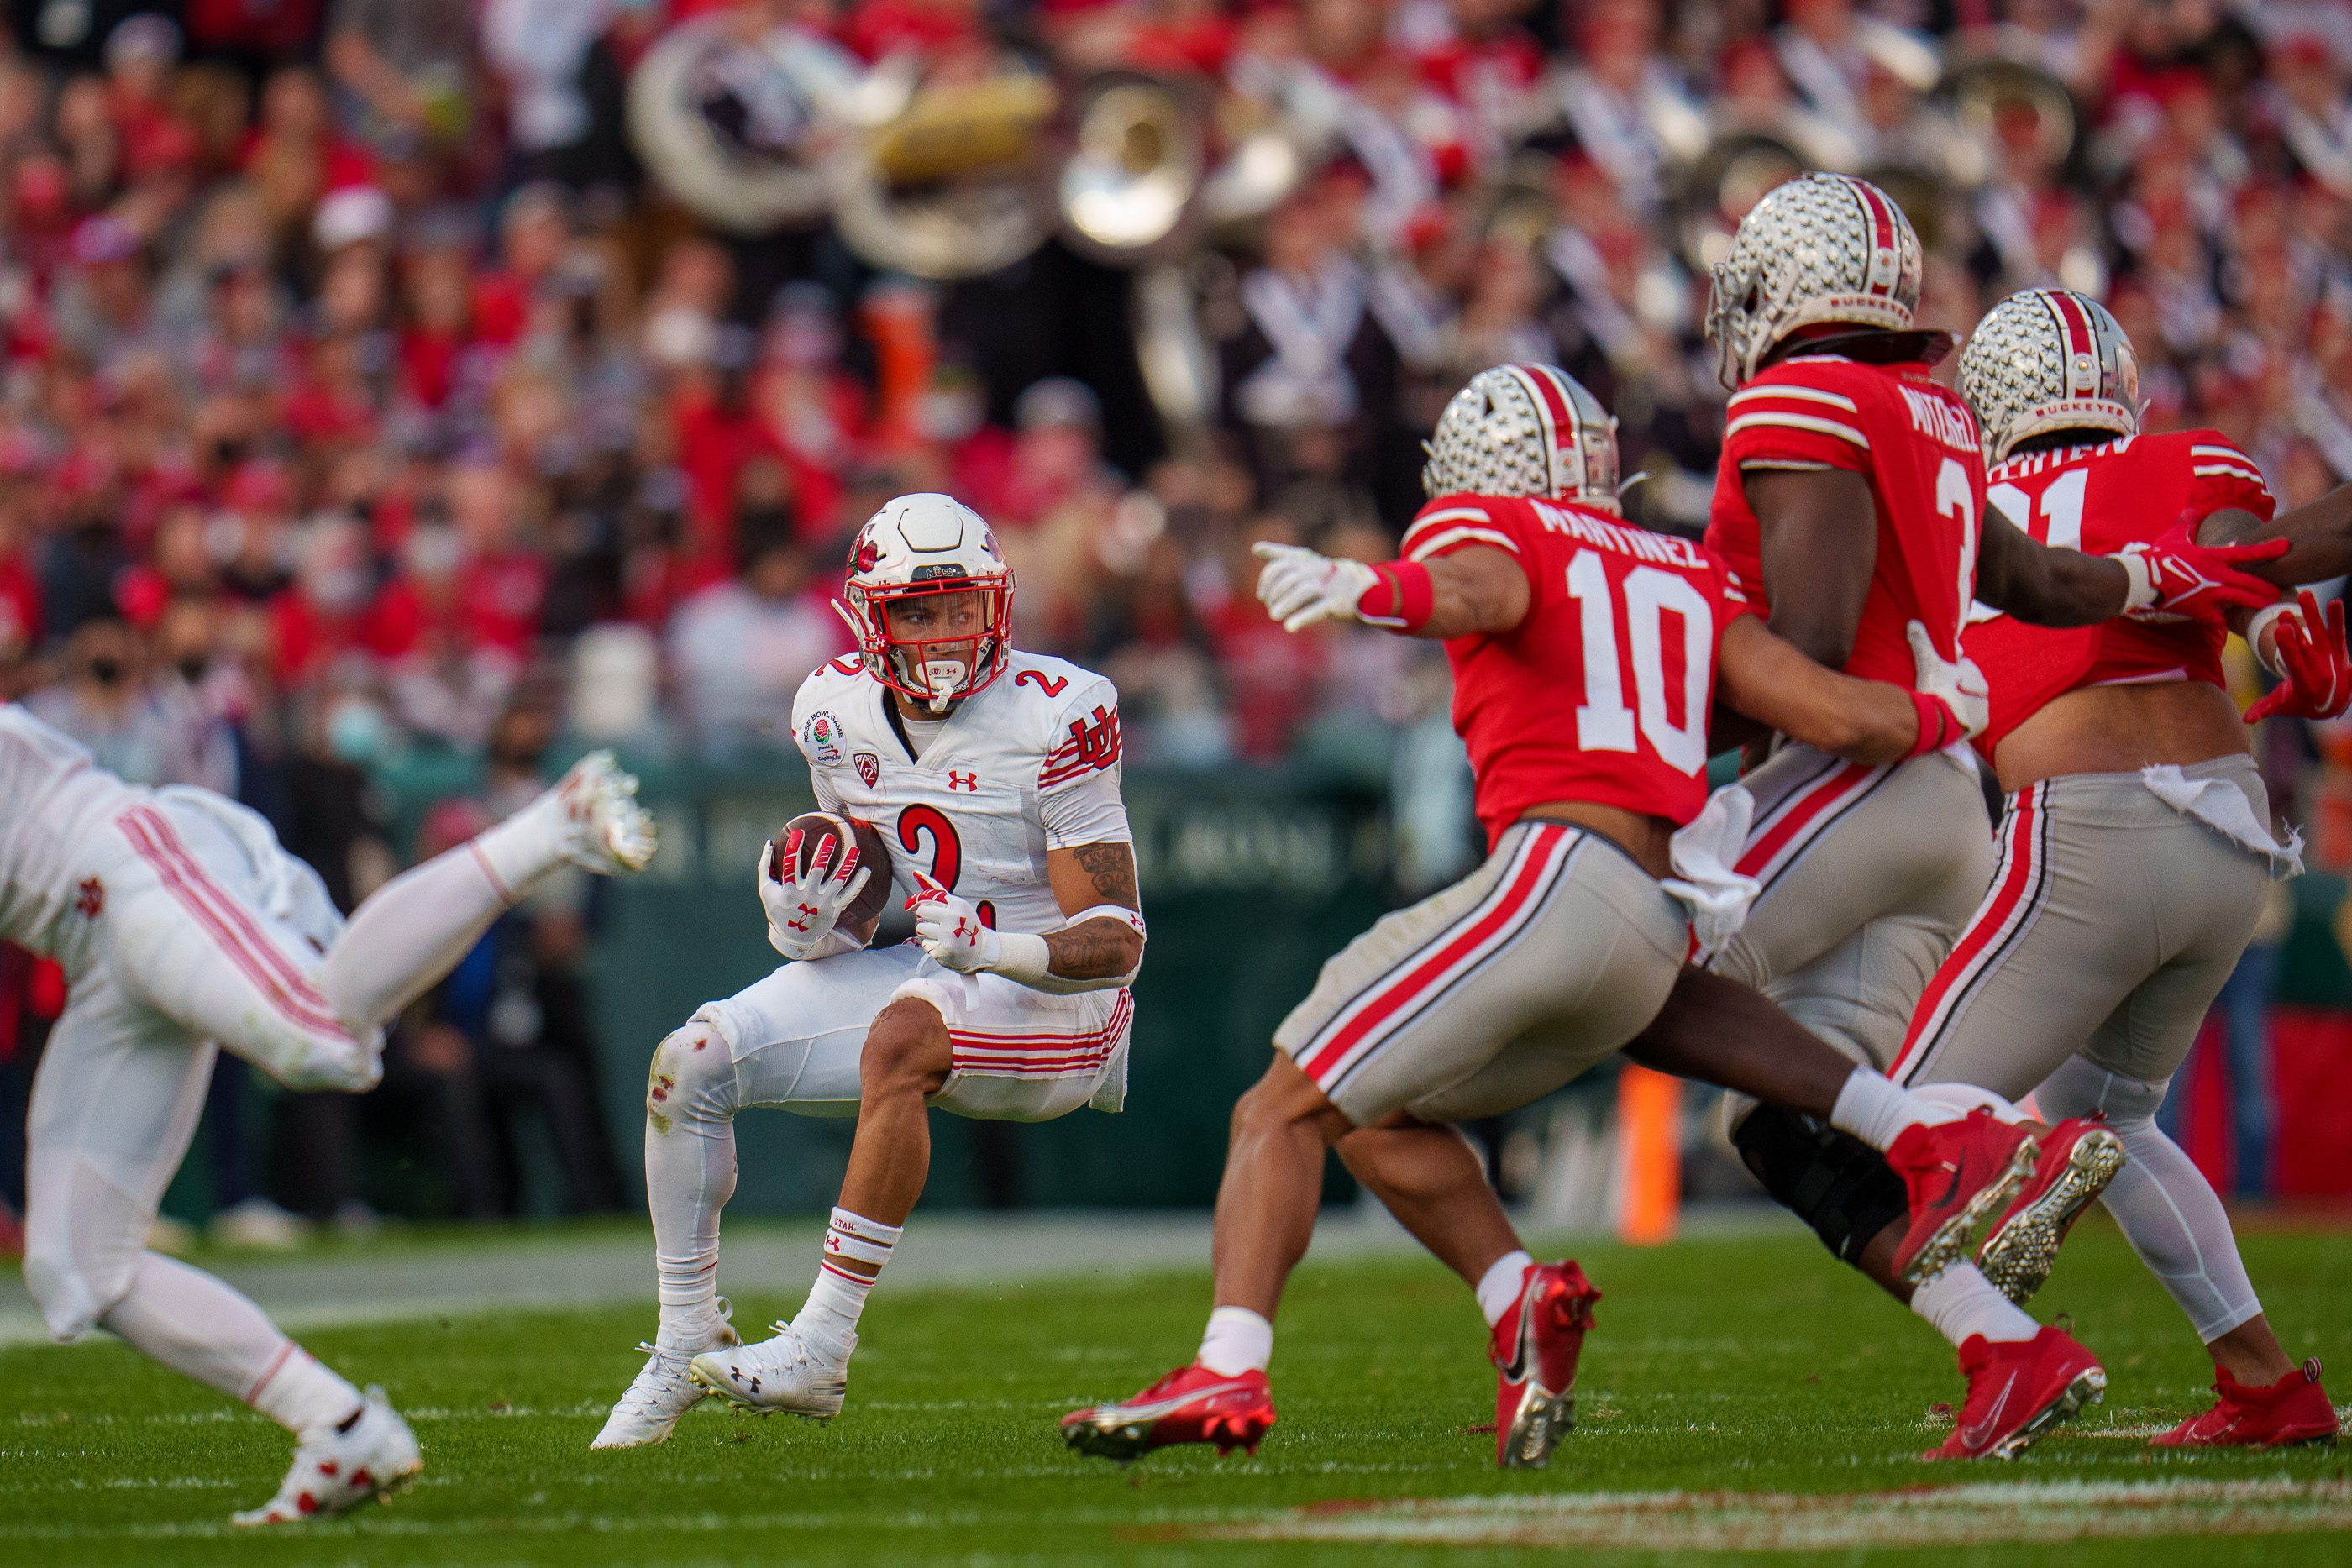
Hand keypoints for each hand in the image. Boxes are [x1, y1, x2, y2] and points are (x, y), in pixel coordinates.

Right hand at [759, 829, 869, 960]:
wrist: (795, 937)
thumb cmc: (779, 909)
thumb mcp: (766, 890)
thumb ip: (765, 866)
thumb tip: (769, 841)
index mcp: (790, 891)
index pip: (791, 866)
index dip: (794, 849)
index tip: (797, 831)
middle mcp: (807, 896)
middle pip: (818, 871)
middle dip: (824, 853)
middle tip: (830, 837)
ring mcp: (823, 903)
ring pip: (838, 881)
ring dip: (847, 864)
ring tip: (855, 848)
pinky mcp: (835, 909)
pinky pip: (850, 895)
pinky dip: (859, 883)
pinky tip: (867, 870)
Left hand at [909, 872, 998, 973]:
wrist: (980, 950)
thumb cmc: (964, 924)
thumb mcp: (954, 904)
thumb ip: (934, 888)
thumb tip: (915, 873)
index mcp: (957, 903)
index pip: (925, 899)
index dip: (924, 906)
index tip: (929, 912)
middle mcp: (954, 917)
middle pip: (921, 912)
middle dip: (925, 919)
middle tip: (938, 925)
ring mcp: (949, 934)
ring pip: (920, 928)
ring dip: (926, 933)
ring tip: (940, 936)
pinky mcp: (943, 950)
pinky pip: (924, 944)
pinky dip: (930, 946)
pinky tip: (942, 946)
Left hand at [1252, 542, 1377, 632]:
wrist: (1361, 586)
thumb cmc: (1325, 575)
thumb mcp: (1303, 560)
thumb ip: (1280, 555)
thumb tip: (1255, 548)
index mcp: (1305, 561)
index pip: (1279, 566)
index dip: (1267, 582)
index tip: (1262, 596)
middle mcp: (1315, 571)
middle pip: (1289, 579)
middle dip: (1275, 595)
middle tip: (1271, 608)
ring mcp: (1327, 586)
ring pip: (1303, 591)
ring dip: (1285, 605)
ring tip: (1274, 616)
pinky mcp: (1336, 603)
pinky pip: (1317, 609)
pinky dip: (1302, 618)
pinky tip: (1289, 627)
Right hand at [1906, 620, 1987, 739]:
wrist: (1941, 721)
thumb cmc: (1935, 689)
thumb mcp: (1927, 663)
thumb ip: (1921, 643)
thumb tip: (1913, 622)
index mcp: (1972, 671)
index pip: (1962, 667)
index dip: (1950, 671)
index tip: (1940, 676)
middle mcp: (1983, 688)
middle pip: (1966, 685)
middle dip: (1955, 687)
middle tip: (1938, 694)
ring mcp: (1983, 707)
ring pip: (1970, 703)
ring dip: (1959, 704)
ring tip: (1942, 710)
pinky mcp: (1982, 724)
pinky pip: (1974, 720)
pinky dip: (1964, 721)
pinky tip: (1950, 722)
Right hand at [2112, 516, 2286, 623]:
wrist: (2142, 580)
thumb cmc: (2158, 557)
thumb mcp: (2174, 537)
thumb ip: (2187, 524)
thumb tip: (2190, 510)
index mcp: (2214, 557)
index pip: (2247, 552)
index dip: (2268, 549)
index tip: (2285, 546)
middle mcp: (2217, 576)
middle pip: (2250, 582)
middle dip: (2267, 587)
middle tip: (2281, 592)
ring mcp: (2210, 594)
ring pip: (2241, 600)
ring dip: (2256, 603)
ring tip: (2269, 606)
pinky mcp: (2200, 610)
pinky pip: (2218, 618)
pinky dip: (2224, 620)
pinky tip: (2232, 623)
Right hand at [2247, 591, 2351, 723]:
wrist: (2333, 703)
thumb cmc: (2301, 703)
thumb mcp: (2283, 706)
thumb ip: (2265, 709)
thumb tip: (2245, 720)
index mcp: (2304, 682)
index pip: (2295, 662)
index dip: (2288, 646)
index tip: (2280, 630)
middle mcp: (2320, 669)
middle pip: (2307, 646)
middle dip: (2297, 630)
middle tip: (2284, 614)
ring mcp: (2332, 659)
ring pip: (2323, 634)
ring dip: (2315, 615)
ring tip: (2305, 595)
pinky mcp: (2340, 651)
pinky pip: (2339, 633)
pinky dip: (2337, 618)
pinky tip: (2334, 602)